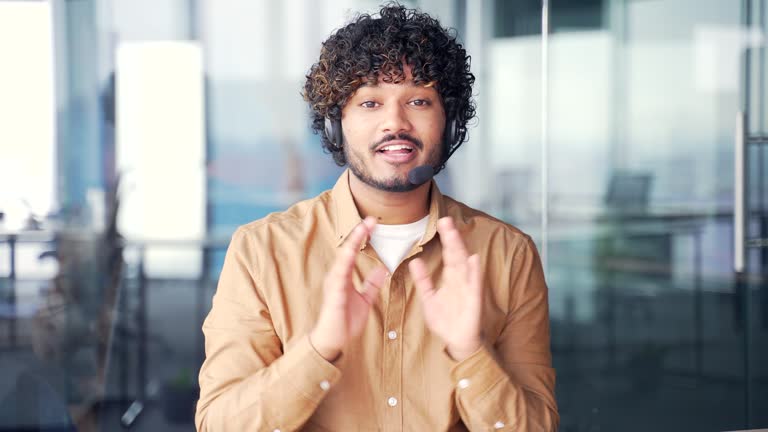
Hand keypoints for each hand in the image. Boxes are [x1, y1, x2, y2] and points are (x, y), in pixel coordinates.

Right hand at [310, 216, 386, 361]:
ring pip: (343, 258)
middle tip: (371, 219)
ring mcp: (334, 284)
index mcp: (344, 276)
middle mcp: (337, 276)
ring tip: (362, 230)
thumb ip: (372, 284)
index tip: (373, 223)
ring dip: (352, 243)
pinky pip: (339, 275)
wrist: (333, 341)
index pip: (353, 251)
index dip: (362, 236)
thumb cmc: (345, 321)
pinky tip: (351, 252)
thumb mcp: (365, 299)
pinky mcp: (334, 294)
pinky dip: (345, 262)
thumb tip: (383, 269)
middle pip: (347, 249)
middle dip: (358, 233)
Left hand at [409, 217, 482, 361]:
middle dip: (452, 238)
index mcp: (451, 278)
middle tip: (445, 220)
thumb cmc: (446, 320)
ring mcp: (468, 289)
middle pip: (456, 255)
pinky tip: (474, 260)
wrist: (458, 341)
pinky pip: (474, 286)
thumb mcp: (429, 298)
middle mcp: (461, 280)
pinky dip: (475, 273)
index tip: (440, 221)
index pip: (448, 253)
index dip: (445, 238)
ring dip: (460, 249)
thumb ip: (423, 280)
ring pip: (464, 266)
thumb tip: (414, 261)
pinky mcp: (474, 302)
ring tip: (454, 234)